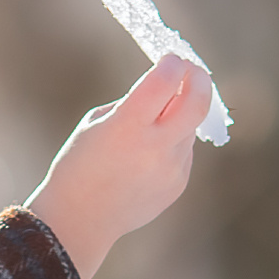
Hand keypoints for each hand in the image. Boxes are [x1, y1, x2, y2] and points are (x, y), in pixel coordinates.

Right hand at [23, 55, 211, 278]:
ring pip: (189, 127)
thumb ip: (133, 103)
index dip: (172, 64)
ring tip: (151, 126)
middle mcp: (156, 147)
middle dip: (199, 78)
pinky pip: (183, 151)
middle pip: (198, 101)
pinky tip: (144, 159)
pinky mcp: (178, 184)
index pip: (165, 80)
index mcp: (128, 126)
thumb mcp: (97, 123)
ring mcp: (171, 168)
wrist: (80, 219)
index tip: (170, 59)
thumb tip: (165, 90)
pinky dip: (172, 143)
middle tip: (192, 71)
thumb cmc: (79, 165)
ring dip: (179, 115)